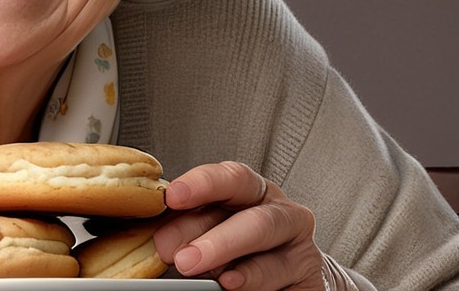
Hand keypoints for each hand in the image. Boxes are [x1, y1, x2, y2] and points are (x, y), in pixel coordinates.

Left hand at [155, 161, 334, 290]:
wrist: (288, 284)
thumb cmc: (242, 252)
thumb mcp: (211, 233)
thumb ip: (188, 229)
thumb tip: (150, 234)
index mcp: (251, 192)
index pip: (230, 178)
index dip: (201, 184)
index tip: (172, 196)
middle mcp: (278, 212)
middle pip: (248, 212)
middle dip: (206, 230)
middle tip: (169, 248)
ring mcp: (297, 243)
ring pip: (264, 238)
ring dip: (224, 250)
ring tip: (191, 264)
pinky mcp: (308, 273)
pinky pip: (279, 272)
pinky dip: (250, 278)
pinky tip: (229, 282)